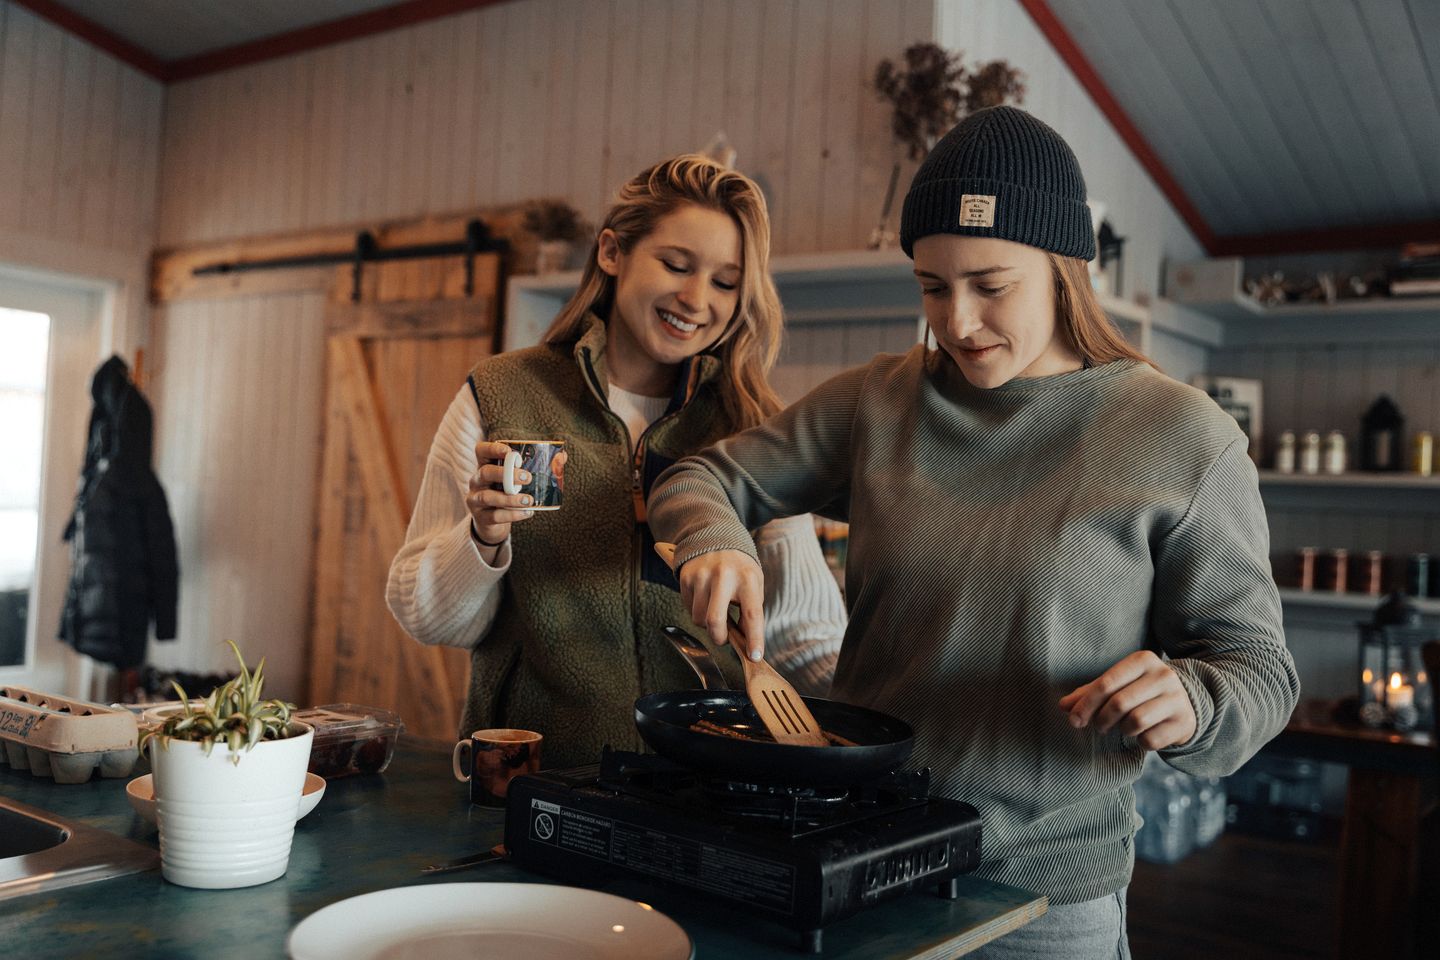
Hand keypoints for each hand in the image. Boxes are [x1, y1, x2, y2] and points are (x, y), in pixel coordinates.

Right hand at [466, 441, 534, 545]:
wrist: (493, 521)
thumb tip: (563, 456)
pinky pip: (495, 516)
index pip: (481, 451)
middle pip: (485, 472)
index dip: (492, 448)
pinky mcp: (481, 517)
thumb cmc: (507, 492)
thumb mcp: (516, 479)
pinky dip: (512, 515)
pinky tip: (527, 513)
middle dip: (506, 474)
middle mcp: (477, 481)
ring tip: (530, 500)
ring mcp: (476, 499)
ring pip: (488, 496)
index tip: (509, 451)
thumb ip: (536, 467)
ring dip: (510, 498)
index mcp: (485, 466)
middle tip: (528, 478)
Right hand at [676, 549, 765, 660]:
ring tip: (715, 610)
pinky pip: (688, 608)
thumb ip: (751, 611)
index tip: (754, 656)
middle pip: (715, 621)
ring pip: (699, 619)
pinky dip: (696, 611)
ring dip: (706, 624)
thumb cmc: (739, 568)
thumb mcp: (753, 584)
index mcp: (747, 578)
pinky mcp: (686, 577)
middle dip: (719, 638)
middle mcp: (724, 575)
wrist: (716, 538)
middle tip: (724, 639)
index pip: (752, 614)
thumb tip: (746, 642)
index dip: (754, 639)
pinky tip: (704, 599)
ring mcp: (702, 575)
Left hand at [1058, 651, 1196, 750]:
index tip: (1073, 720)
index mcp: (1143, 660)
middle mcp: (1163, 675)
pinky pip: (1151, 739)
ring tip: (1123, 728)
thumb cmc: (1141, 693)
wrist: (1185, 705)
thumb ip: (1089, 693)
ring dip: (1123, 730)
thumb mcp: (1117, 686)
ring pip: (1136, 721)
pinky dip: (1141, 741)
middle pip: (1119, 703)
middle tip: (1099, 727)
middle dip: (1101, 719)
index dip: (1086, 704)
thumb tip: (1063, 706)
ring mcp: (1177, 698)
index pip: (1107, 683)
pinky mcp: (1184, 721)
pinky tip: (1143, 735)